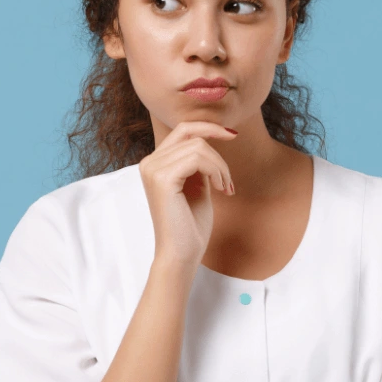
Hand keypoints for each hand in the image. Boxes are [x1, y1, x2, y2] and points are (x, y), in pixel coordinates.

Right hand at [138, 120, 236, 270]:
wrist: (181, 254)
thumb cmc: (190, 226)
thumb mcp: (197, 185)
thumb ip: (199, 163)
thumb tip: (210, 138)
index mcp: (154, 164)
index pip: (182, 130)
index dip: (208, 127)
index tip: (232, 135)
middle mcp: (149, 163)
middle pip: (192, 135)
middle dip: (218, 153)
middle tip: (229, 181)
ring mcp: (153, 169)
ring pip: (199, 147)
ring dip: (220, 167)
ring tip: (226, 189)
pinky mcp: (162, 178)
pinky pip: (198, 159)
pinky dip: (216, 171)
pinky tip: (221, 190)